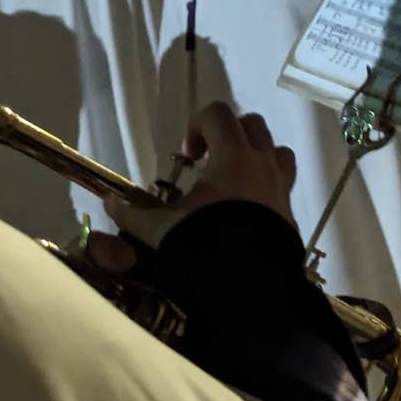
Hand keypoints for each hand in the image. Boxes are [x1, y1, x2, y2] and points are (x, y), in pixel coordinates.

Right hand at [87, 102, 297, 270]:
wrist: (251, 286)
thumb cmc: (205, 245)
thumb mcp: (161, 230)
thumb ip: (133, 216)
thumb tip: (110, 204)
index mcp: (232, 156)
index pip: (218, 115)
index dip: (197, 126)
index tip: (187, 156)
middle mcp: (262, 164)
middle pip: (253, 125)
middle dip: (230, 135)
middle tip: (210, 161)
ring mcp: (282, 188)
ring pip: (277, 152)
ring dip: (256, 157)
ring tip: (234, 180)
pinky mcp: (291, 214)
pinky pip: (284, 186)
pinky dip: (267, 188)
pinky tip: (247, 211)